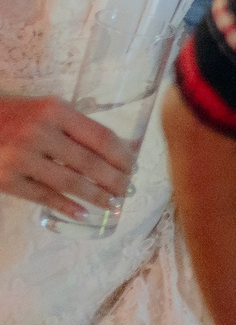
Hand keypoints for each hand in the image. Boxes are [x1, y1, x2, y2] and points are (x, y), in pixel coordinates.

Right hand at [0, 96, 134, 219]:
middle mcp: (39, 132)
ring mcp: (20, 157)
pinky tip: (82, 212)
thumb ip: (78, 127)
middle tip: (127, 190)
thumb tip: (122, 149)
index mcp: (55, 111)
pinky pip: (42, 196)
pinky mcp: (5, 179)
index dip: (122, 156)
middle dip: (114, 180)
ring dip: (96, 196)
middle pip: (89, 162)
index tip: (134, 167)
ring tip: (112, 203)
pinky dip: (66, 206)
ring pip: (69, 182)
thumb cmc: (15, 116)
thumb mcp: (47, 111)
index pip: (100, 136)